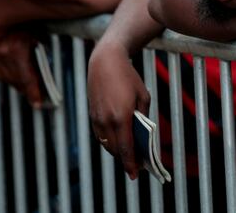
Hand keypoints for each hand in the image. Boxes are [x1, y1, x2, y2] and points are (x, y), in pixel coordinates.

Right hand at [0, 30, 44, 107]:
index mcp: (16, 51)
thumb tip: (43, 53)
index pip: (28, 78)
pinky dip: (7, 76)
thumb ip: (37, 42)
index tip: (38, 103)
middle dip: (27, 89)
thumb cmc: (12, 17)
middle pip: (17, 80)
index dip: (34, 92)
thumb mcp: (30, 28)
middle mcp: (3, 58)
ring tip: (25, 88)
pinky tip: (12, 77)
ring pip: (6, 78)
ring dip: (17, 84)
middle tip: (36, 95)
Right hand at [88, 40, 149, 178]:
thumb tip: (142, 135)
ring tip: (128, 155)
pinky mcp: (92, 114)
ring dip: (116, 152)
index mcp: (122, 117)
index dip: (131, 164)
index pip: (126, 148)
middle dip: (125, 160)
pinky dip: (109, 141)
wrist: (105, 61)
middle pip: (115, 150)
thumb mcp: (143, 96)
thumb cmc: (128, 77)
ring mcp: (97, 118)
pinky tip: (117, 142)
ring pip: (106, 144)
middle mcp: (107, 120)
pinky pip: (100, 135)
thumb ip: (143, 118)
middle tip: (136, 166)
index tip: (136, 175)